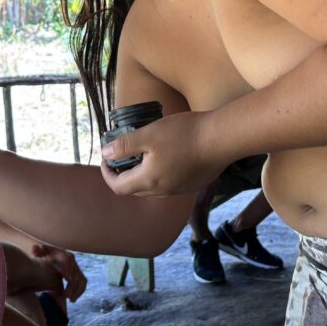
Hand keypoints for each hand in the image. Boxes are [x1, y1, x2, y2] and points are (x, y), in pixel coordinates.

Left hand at [31, 244, 86, 302]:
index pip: (67, 259)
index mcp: (61, 253)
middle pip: (75, 271)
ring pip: (81, 278)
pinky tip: (72, 300)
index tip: (66, 278)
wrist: (46, 257)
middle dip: (72, 284)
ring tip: (70, 299)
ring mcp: (75, 267)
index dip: (68, 268)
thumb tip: (34, 248)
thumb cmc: (41, 256)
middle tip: (66, 294)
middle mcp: (70, 259)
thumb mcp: (38, 252)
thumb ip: (36, 251)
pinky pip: (82, 283)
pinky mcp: (77, 275)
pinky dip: (79, 292)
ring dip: (77, 290)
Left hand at [99, 111, 227, 196]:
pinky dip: (159, 175)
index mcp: (149, 181)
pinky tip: (165, 157)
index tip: (105, 158)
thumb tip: (105, 154)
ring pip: (152, 188)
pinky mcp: (193, 184)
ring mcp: (180, 190)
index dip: (107, 175)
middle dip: (123, 175)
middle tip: (121, 156)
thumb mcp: (148, 134)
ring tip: (141, 155)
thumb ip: (124, 146)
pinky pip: (169, 184)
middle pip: (134, 190)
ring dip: (141, 175)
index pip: (118, 187)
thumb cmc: (184, 134)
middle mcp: (163, 191)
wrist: (221, 138)